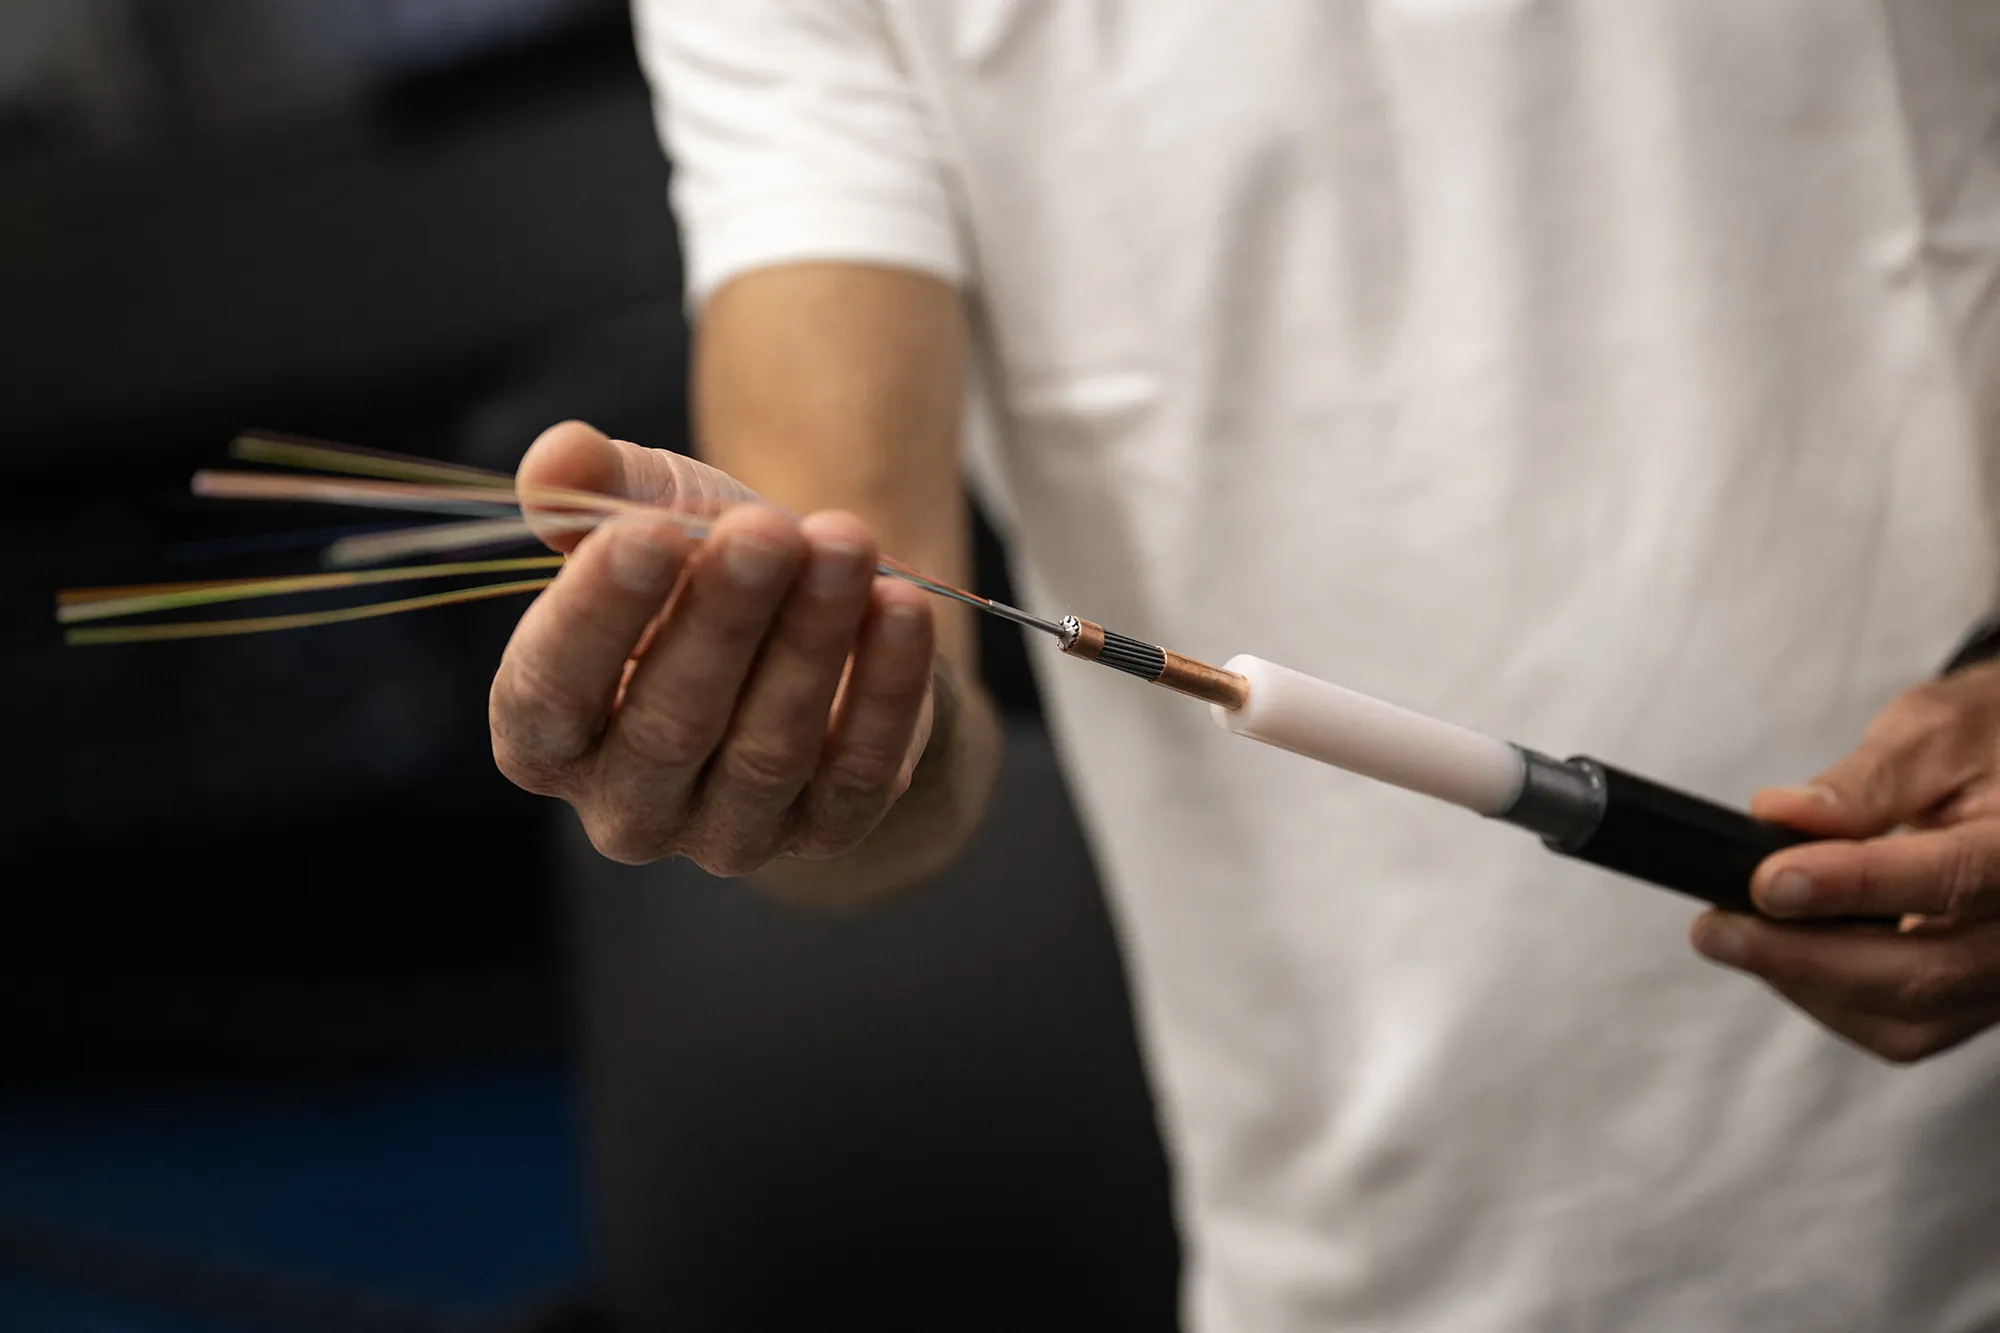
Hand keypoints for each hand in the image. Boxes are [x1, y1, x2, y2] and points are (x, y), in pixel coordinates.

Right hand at [489, 422, 937, 875]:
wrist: (807, 623)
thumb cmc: (699, 573)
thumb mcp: (643, 515)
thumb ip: (588, 487)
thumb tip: (560, 455)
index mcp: (546, 738)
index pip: (549, 692)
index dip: (597, 616)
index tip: (649, 533)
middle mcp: (625, 809)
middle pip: (668, 725)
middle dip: (724, 618)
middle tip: (768, 530)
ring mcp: (728, 835)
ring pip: (768, 748)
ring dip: (811, 639)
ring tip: (846, 542)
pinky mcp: (825, 833)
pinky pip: (859, 772)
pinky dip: (885, 688)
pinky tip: (901, 606)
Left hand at [1690, 661, 1999, 1061]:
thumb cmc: (1987, 743)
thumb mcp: (1936, 731)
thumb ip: (1866, 780)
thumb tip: (1780, 815)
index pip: (1953, 879)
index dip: (1854, 886)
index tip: (1768, 882)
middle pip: (1927, 974)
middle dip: (1805, 958)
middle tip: (1715, 929)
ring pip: (1909, 1018)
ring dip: (1809, 984)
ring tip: (1735, 937)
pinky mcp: (1980, 998)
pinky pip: (1905, 1026)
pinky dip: (1833, 997)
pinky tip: (1783, 953)